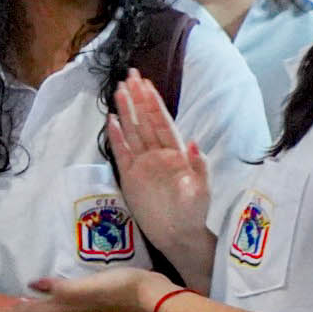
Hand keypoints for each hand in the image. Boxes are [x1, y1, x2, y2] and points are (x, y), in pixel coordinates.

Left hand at [19, 268, 170, 311]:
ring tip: (18, 303)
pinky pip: (61, 300)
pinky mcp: (92, 298)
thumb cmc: (116, 290)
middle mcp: (68, 309)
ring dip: (32, 308)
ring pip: (47, 309)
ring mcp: (80, 305)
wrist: (149, 297)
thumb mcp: (84, 288)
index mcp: (63, 308)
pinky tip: (50, 292)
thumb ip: (58, 288)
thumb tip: (32, 285)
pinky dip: (49, 298)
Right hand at [108, 72, 209, 264]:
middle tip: (130, 76)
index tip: (146, 84)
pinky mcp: (130, 177)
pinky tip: (111, 121)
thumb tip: (193, 142)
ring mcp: (143, 164)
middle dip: (138, 98)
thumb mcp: (201, 191)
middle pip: (145, 121)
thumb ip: (198, 167)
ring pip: (133, 132)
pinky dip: (116, 136)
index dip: (154, 103)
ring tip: (119, 90)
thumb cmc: (193, 213)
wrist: (178, 235)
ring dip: (126, 111)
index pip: (162, 123)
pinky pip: (121, 152)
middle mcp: (157, 154)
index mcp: (176, 154)